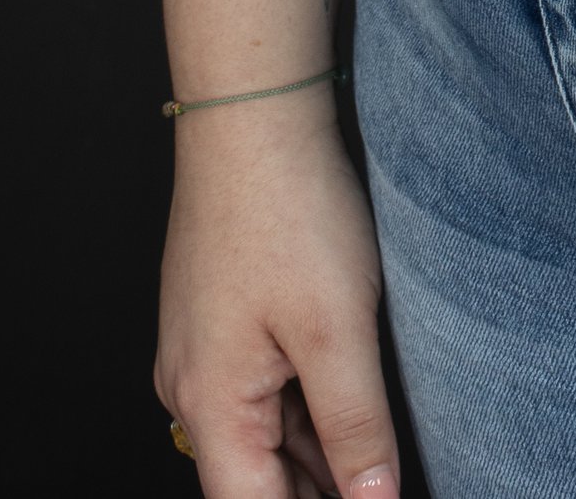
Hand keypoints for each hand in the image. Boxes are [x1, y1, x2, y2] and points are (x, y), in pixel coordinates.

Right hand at [155, 107, 398, 496]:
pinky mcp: (222, 318)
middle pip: (255, 480)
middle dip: (320, 493)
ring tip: (378, 463)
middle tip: (382, 487)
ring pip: (262, 435)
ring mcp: (204, 351)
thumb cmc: (290, 211)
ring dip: (317, 457)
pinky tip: (354, 414)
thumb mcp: (338, 329)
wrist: (253, 114)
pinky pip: (262, 390)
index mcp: (210, 404)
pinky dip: (305, 412)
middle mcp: (192, 388)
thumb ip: (356, 426)